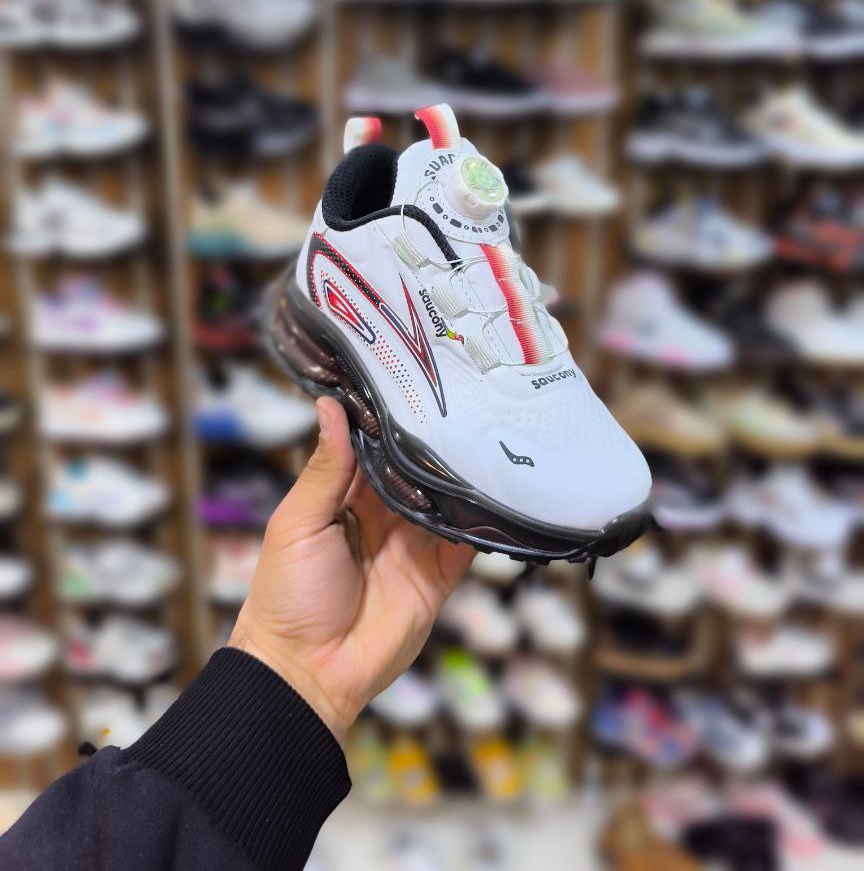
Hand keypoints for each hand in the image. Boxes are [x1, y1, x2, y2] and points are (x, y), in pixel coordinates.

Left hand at [229, 396, 474, 743]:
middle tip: (466, 395)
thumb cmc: (287, 594)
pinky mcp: (437, 577)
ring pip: (445, 500)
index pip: (375, 447)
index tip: (415, 377)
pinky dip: (483, 520)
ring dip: (463, 475)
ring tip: (490, 432)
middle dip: (436, 441)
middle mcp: (383, 516)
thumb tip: (329, 404)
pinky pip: (466, 542)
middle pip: (416, 469)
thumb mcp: (298, 523)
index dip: (392, 418)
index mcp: (344, 498)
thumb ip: (325, 468)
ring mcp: (413, 546)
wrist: (306, 674)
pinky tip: (502, 489)